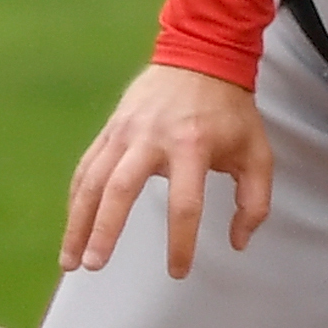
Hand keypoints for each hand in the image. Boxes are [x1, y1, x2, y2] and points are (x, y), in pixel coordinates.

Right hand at [60, 64, 271, 278]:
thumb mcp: (257, 153)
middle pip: (120, 189)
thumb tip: (238, 242)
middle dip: (105, 230)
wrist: (201, 56)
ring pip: (92, 180)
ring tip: (70, 260)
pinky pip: (86, 166)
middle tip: (95, 266)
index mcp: (193, 147)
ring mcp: (125, 132)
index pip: (185, 204)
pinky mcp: (110, 128)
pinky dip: (76, 199)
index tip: (178, 271)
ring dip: (77, 222)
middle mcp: (152, 138)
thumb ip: (255, 202)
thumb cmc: (231, 112)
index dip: (181, 242)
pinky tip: (72, 226)